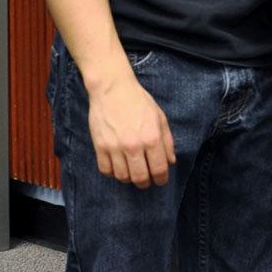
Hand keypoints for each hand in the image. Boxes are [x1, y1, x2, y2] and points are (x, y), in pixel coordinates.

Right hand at [87, 72, 175, 187]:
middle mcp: (134, 145)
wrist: (112, 89)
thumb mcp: (160, 118)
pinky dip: (113, 173)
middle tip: (146, 180)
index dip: (161, 179)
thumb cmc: (139, 101)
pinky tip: (117, 166)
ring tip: (132, 172)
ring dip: (129, 178)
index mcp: (152, 138)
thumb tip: (171, 161)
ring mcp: (115, 147)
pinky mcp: (100, 146)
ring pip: (122, 177)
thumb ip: (167, 141)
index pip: (159, 169)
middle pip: (140, 178)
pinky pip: (106, 170)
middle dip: (145, 183)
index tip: (160, 180)